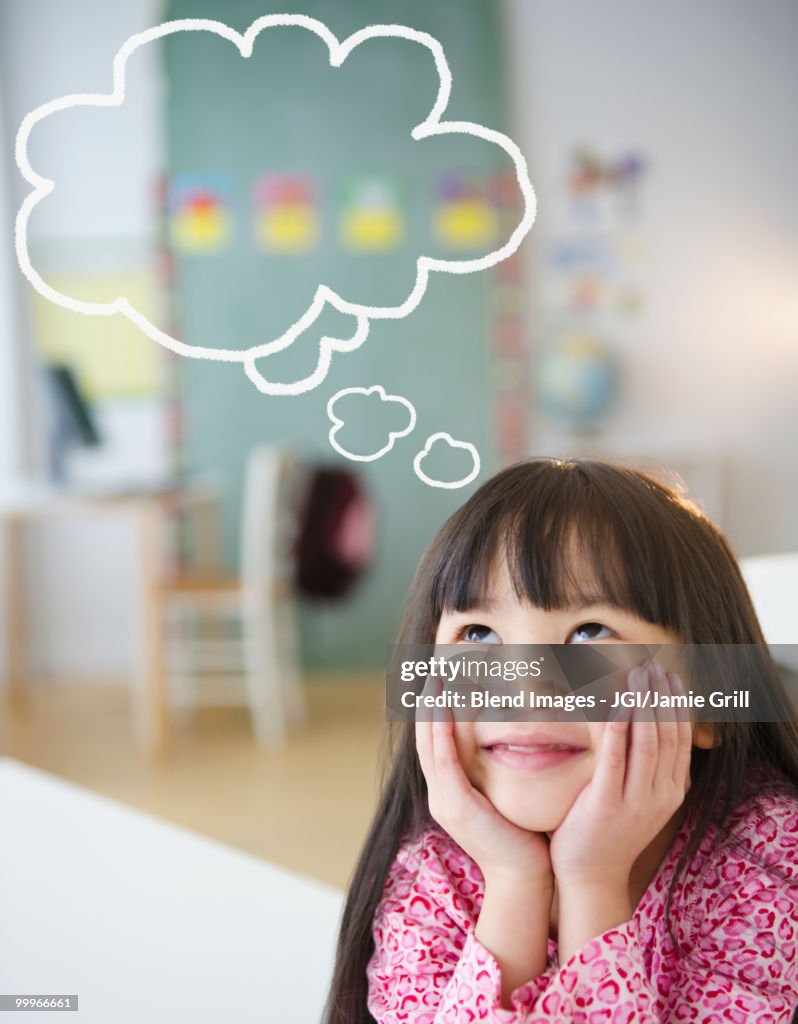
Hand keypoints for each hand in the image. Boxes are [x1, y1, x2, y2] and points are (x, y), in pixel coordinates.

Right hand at [416, 676, 552, 886]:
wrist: (525, 876)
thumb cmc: (523, 837)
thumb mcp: (503, 799)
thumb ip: (498, 774)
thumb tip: (511, 743)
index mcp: (449, 794)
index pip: (434, 745)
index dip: (432, 715)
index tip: (438, 685)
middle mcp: (440, 795)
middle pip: (424, 741)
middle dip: (426, 706)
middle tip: (429, 673)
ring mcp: (444, 801)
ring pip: (429, 746)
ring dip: (429, 712)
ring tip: (433, 681)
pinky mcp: (456, 806)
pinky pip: (443, 761)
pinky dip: (440, 732)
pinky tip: (443, 709)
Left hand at [548, 660, 691, 888]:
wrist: (590, 876)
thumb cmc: (608, 831)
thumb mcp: (640, 800)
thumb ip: (648, 770)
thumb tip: (649, 729)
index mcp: (671, 792)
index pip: (680, 740)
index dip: (676, 706)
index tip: (670, 677)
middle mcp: (659, 795)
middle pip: (666, 735)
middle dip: (660, 697)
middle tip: (652, 666)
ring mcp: (636, 801)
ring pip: (646, 743)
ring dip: (642, 704)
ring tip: (636, 675)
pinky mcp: (607, 804)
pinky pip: (615, 758)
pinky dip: (617, 728)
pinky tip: (614, 704)